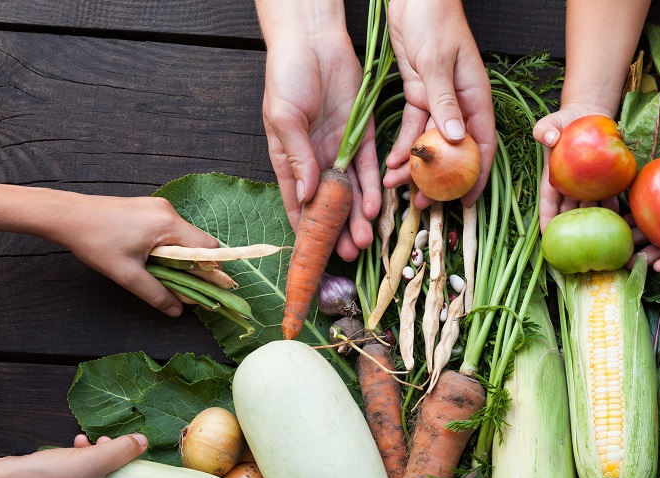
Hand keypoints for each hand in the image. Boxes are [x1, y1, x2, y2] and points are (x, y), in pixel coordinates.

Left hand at [60, 195, 219, 316]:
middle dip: (194, 266)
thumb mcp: (127, 274)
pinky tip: (151, 258)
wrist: (67, 215)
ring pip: (183, 237)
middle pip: (198, 242)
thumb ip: (156, 294)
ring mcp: (158, 207)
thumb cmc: (95, 241)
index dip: (211, 270)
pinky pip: (170, 230)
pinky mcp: (148, 208)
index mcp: (168, 224)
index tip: (205, 288)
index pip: (208, 248)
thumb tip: (177, 311)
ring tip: (161, 273)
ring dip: (179, 257)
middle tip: (181, 286)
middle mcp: (168, 211)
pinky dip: (168, 247)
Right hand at [261, 29, 381, 258]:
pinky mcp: (361, 135)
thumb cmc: (287, 75)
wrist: (313, 41)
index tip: (312, 254)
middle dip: (337, 230)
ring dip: (358, 217)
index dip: (305, 229)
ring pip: (351, 192)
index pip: (296, 203)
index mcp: (289, 159)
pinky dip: (372, 188)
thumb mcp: (284, 118)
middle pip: (328, 205)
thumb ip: (297, 158)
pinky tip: (375, 208)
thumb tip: (305, 196)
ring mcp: (338, 149)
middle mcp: (314, 159)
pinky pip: (368, 168)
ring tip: (365, 241)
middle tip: (349, 253)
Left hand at [384, 0, 494, 208]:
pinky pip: (414, 127)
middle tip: (425, 204)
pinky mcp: (420, 94)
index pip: (482, 146)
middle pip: (454, 152)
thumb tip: (455, 139)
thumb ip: (444, 101)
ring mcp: (440, 102)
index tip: (466, 202)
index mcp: (475, 98)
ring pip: (430, 144)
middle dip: (441, 181)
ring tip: (397, 187)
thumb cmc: (434, 19)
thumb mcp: (437, 61)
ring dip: (416, 167)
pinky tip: (391, 162)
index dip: (477, 177)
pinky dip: (404, 145)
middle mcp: (460, 105)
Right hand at [532, 104, 620, 230]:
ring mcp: (589, 186)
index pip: (549, 202)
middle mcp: (571, 187)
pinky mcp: (606, 181)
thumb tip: (550, 139)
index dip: (547, 218)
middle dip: (572, 229)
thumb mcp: (550, 123)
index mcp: (554, 179)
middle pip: (570, 212)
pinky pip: (609, 197)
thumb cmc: (565, 120)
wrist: (589, 114)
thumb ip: (544, 130)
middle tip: (576, 244)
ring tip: (599, 235)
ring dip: (594, 222)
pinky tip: (619, 218)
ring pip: (590, 208)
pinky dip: (613, 208)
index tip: (547, 235)